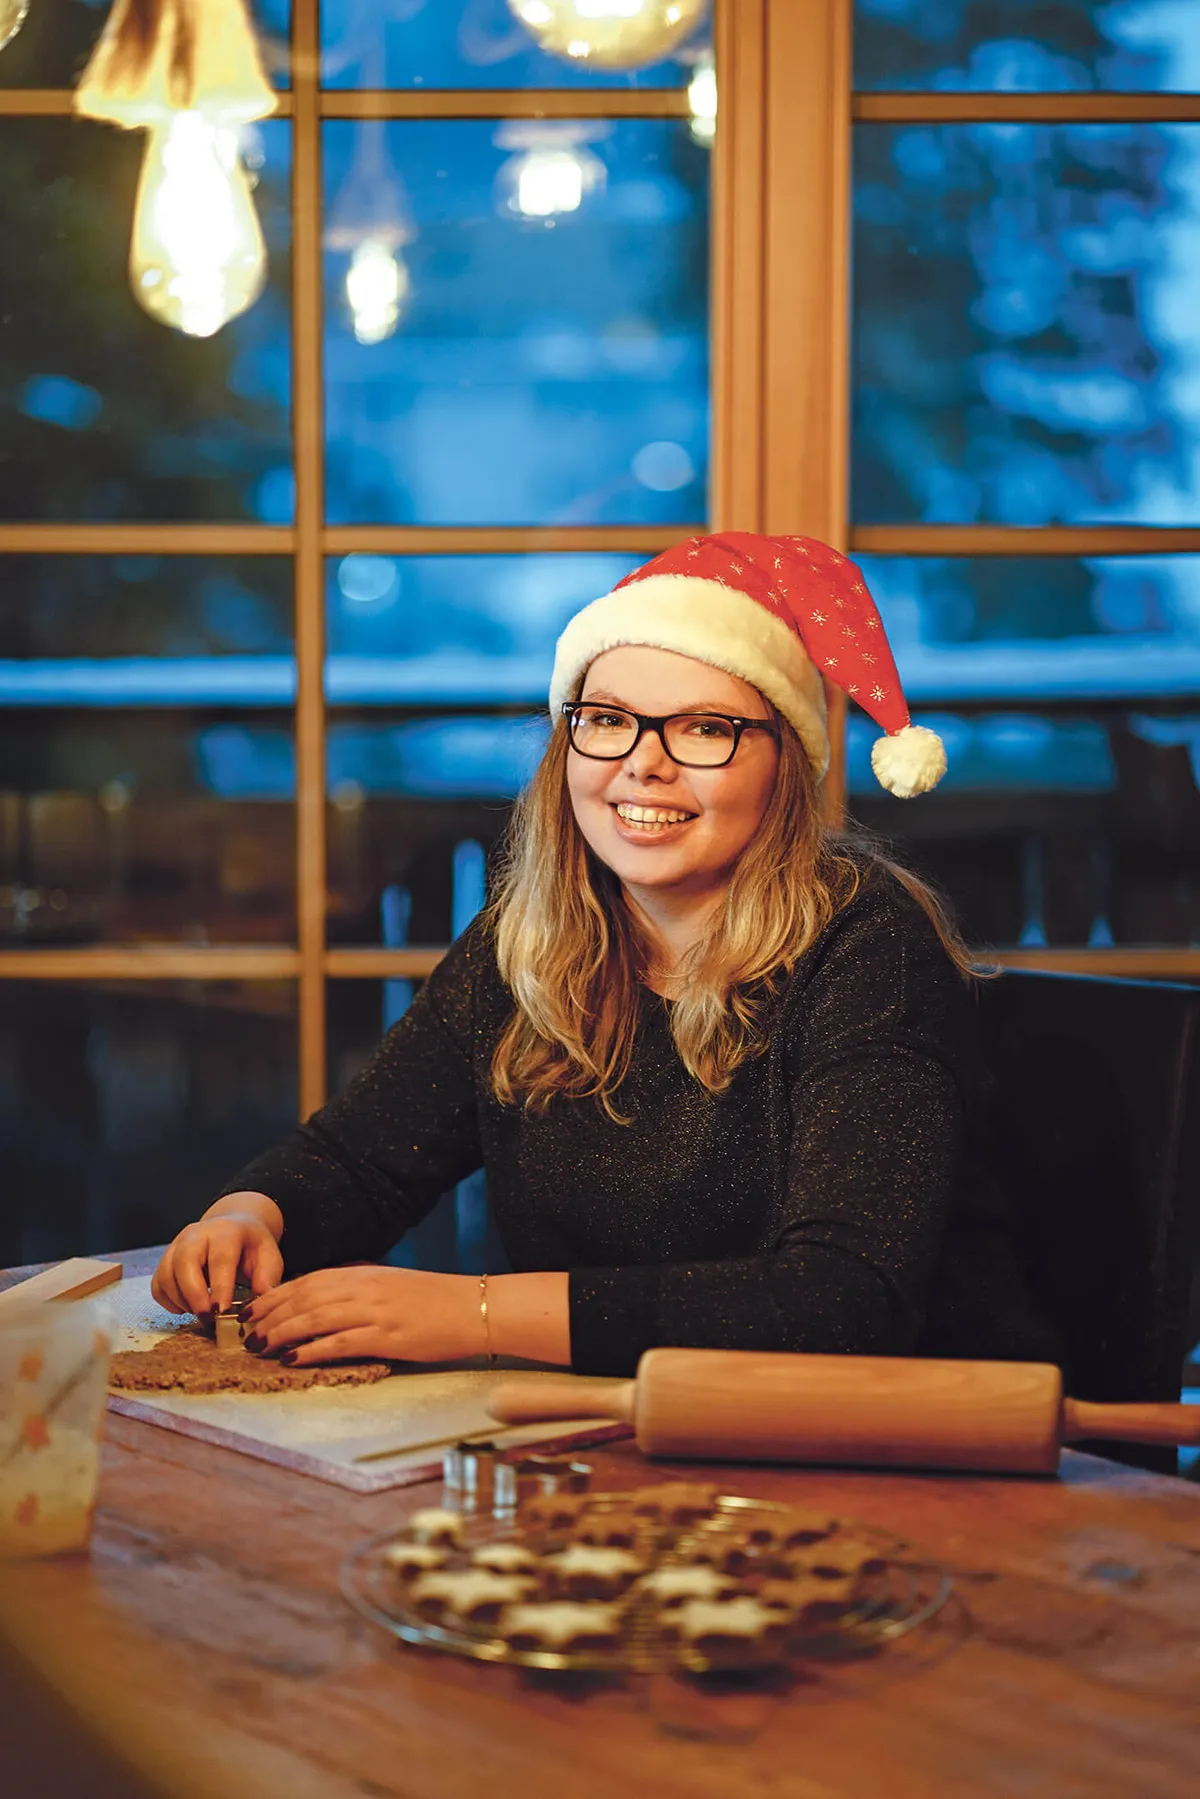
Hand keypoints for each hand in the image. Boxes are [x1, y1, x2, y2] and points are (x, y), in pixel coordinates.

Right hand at [152, 1212, 283, 1317]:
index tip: (222, 1311)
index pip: (220, 1258)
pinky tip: (188, 1308)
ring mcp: (177, 1245)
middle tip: (207, 1318)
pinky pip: (158, 1284)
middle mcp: (196, 1234)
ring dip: (181, 1300)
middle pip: (184, 1261)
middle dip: (194, 1294)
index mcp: (226, 1231)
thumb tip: (263, 1305)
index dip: (220, 1286)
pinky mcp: (165, 1260)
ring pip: (166, 1273)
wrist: (233, 1229)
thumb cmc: (251, 1247)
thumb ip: (267, 1279)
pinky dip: (169, 1301)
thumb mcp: (268, 1257)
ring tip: (201, 1314)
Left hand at [238, 1266, 482, 1366]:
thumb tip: (327, 1300)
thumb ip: (361, 1289)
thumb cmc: (436, 1301)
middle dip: (270, 1315)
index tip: (252, 1309)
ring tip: (259, 1346)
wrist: (474, 1308)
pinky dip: (310, 1350)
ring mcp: (374, 1311)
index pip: (308, 1280)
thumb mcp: (393, 1285)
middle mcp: (364, 1288)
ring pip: (314, 1318)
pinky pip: (338, 1343)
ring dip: (281, 1332)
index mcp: (364, 1274)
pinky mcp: (386, 1336)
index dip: (275, 1295)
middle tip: (246, 1332)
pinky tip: (291, 1359)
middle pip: (304, 1298)